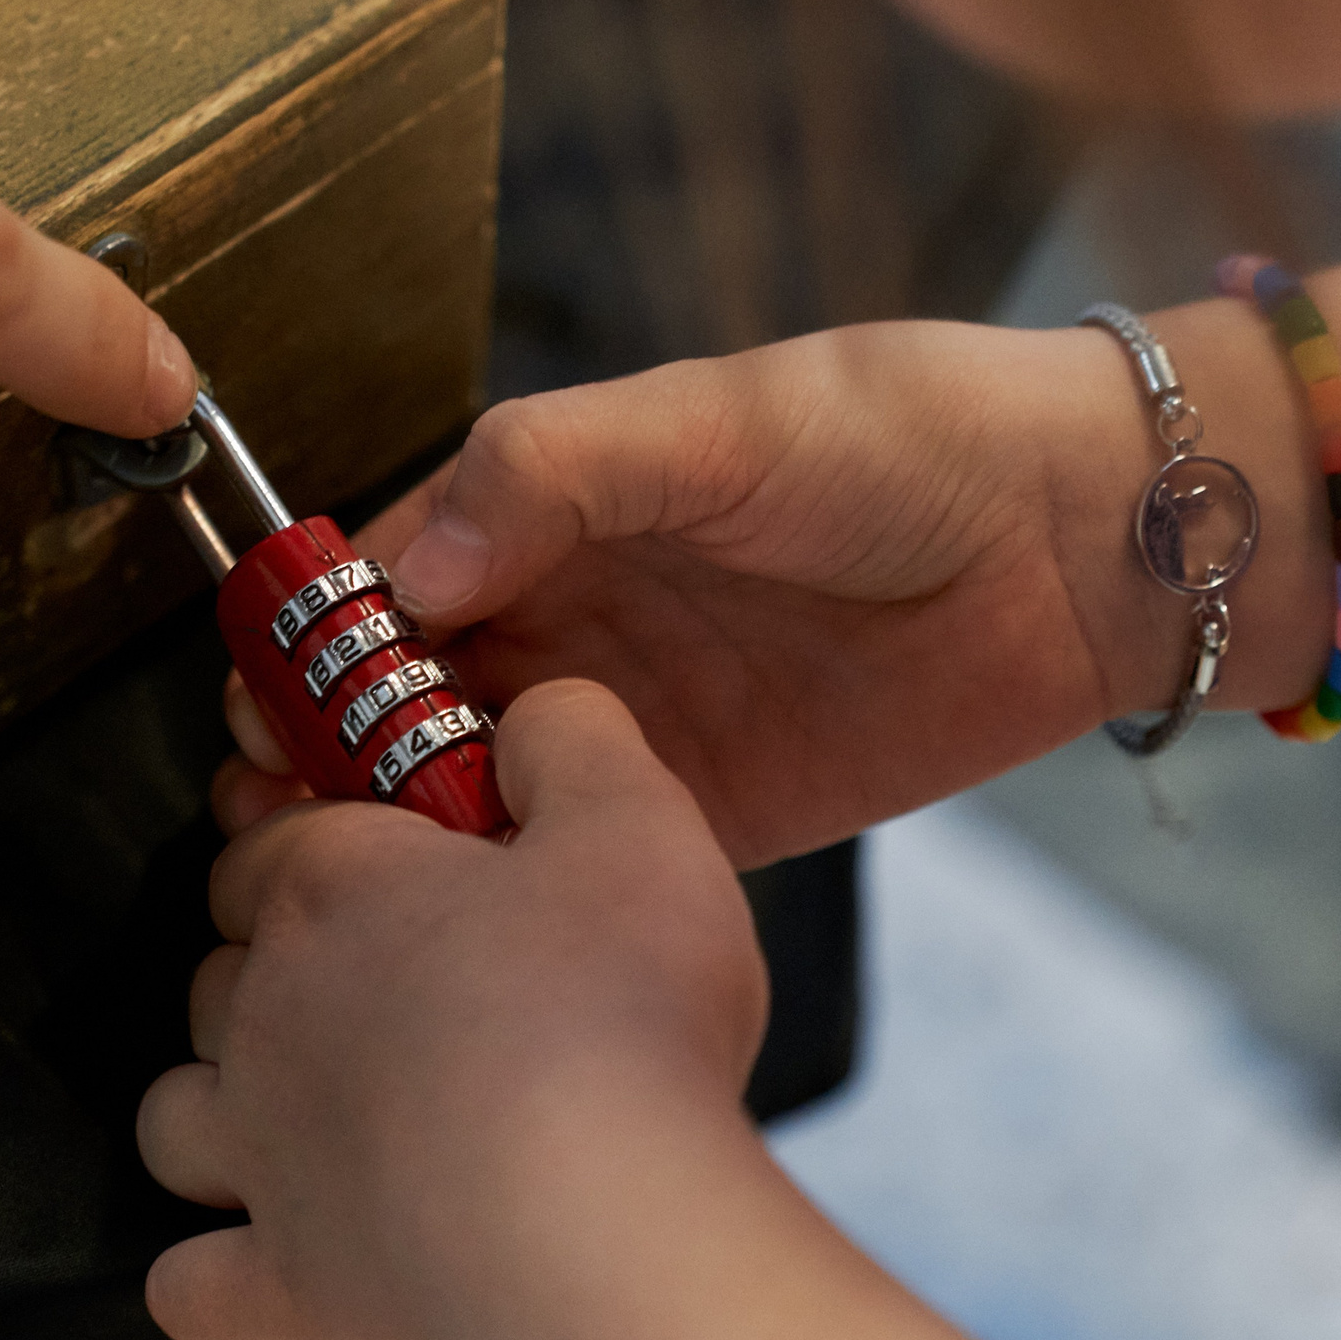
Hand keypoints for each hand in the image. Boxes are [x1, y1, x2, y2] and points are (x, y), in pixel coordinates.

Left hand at [139, 680, 764, 1339]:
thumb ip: (573, 737)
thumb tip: (537, 711)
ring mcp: (264, 1157)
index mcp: (335, 887)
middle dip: (284, 972)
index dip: (330, 848)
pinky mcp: (289, 1286)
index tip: (401, 864)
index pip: (272, 841)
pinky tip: (269, 1262)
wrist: (603, 1228)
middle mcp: (269, 1013)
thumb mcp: (635, 820)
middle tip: (401, 987)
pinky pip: (193, 1288)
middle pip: (224, 970)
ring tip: (321, 1113)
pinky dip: (215, 1277)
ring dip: (227, 1109)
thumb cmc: (622, 1024)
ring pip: (177, 1115)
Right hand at [222, 321, 1155, 865]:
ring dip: (401, 828)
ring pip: (473, 786)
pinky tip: (458, 919)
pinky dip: (511, 887)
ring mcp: (631, 725)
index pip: (394, 572)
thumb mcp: (719, 421)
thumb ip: (556, 473)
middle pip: (407, 694)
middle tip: (274, 809)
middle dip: (330, 747)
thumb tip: (407, 566)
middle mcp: (573, 619)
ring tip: (333, 878)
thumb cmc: (904, 439)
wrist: (1078, 542)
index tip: (262, 697)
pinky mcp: (701, 814)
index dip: (317, 633)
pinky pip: (578, 857)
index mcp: (557, 510)